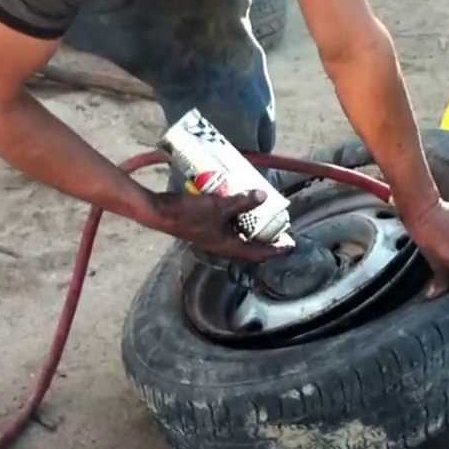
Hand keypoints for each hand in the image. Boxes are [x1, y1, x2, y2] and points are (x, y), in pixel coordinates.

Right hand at [144, 190, 294, 261]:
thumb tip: (263, 196)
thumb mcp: (220, 207)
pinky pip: (228, 224)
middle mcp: (222, 244)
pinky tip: (240, 204)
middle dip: (266, 239)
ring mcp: (213, 236)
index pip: (258, 253)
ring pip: (239, 234)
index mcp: (228, 246)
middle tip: (280, 229)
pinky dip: (238, 217)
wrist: (160, 212)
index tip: (289, 246)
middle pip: (250, 246)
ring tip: (265, 215)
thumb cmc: (189, 214)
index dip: (275, 250)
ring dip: (252, 227)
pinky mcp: (206, 226)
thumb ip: (242, 202)